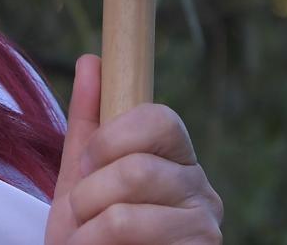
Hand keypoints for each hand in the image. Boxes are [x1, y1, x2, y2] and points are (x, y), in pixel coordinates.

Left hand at [43, 54, 222, 244]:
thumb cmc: (91, 236)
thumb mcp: (80, 178)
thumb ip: (88, 123)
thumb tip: (91, 60)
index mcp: (177, 160)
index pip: (160, 118)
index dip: (112, 138)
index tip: (87, 165)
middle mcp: (202, 191)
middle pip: (138, 167)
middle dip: (90, 193)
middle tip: (83, 216)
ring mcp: (205, 229)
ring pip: (128, 209)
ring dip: (87, 227)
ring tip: (87, 241)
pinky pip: (130, 232)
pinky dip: (96, 244)